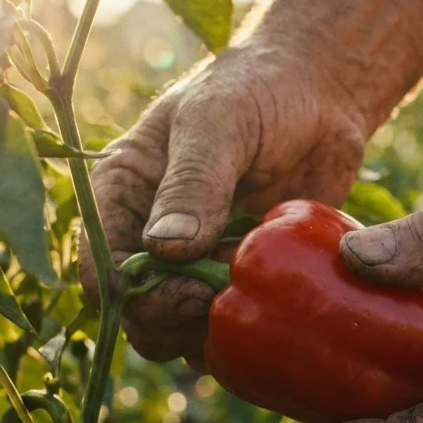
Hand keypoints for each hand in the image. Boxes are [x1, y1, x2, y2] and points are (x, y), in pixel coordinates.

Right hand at [81, 37, 371, 366]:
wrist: (320, 94)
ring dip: (213, 332)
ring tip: (259, 298)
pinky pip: (227, 326)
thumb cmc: (259, 91)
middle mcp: (147, 236)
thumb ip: (193, 182)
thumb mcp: (220, 122)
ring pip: (179, 332)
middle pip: (136, 314)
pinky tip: (279, 307)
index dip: (139, 296)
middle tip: (231, 302)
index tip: (195, 292)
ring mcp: (194, 262)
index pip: (101, 270)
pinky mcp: (238, 276)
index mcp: (121, 195)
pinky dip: (248, 330)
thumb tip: (164, 248)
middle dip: (176, 322)